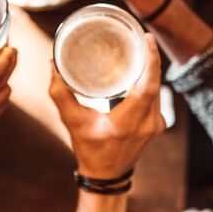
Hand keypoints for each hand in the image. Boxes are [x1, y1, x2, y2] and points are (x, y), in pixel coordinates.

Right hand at [49, 33, 163, 177]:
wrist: (107, 175)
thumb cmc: (89, 149)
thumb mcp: (72, 121)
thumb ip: (60, 94)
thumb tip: (53, 64)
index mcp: (127, 123)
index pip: (147, 87)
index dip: (151, 61)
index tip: (147, 39)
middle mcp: (147, 124)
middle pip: (156, 83)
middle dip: (152, 57)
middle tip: (143, 35)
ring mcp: (156, 125)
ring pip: (158, 89)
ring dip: (152, 68)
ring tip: (143, 46)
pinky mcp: (158, 124)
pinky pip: (157, 96)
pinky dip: (151, 81)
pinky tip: (143, 68)